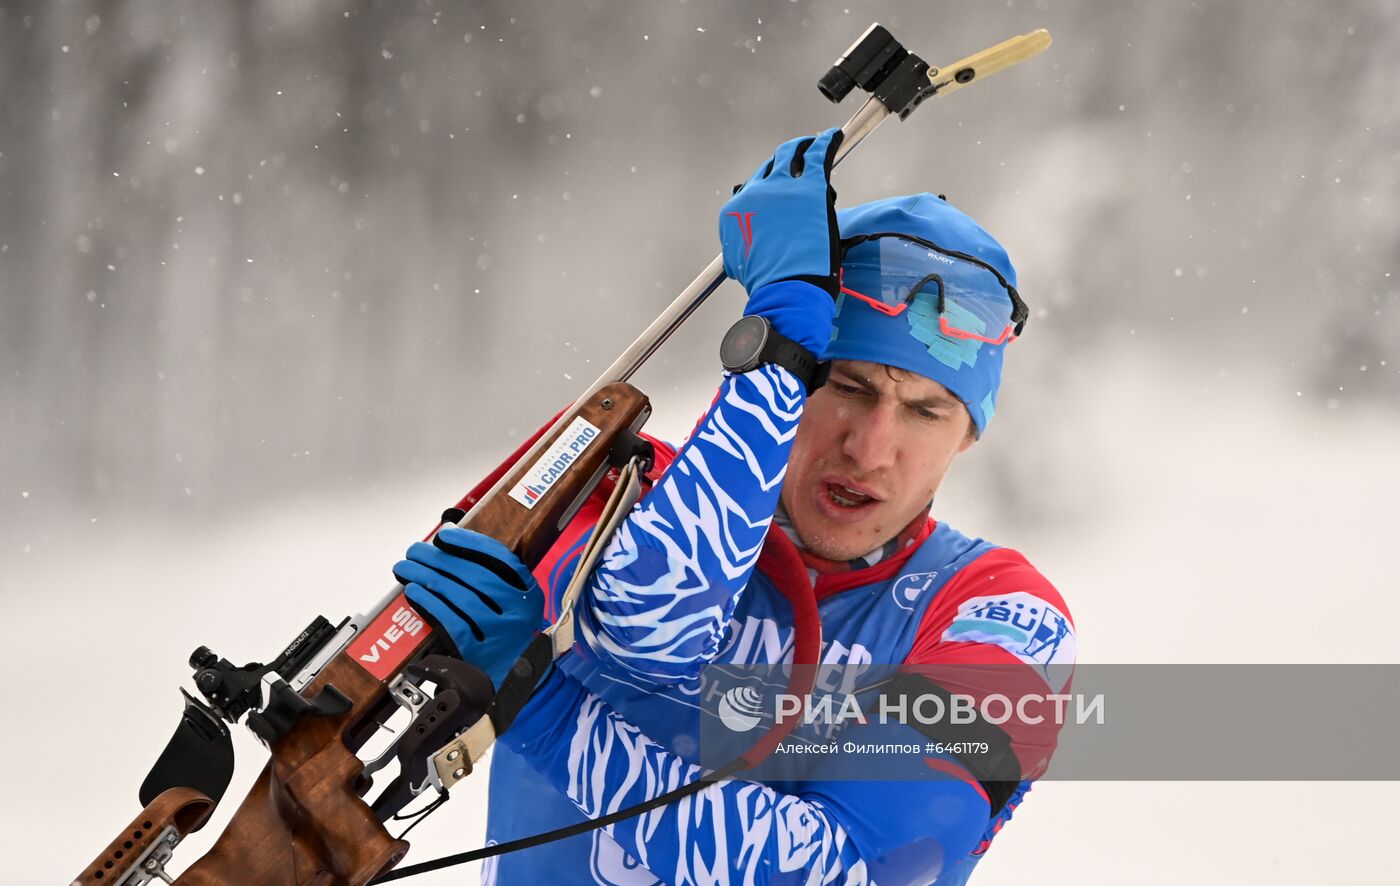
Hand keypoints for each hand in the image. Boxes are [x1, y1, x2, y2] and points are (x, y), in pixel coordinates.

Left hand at [393, 527, 544, 688]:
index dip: (470, 543)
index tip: (445, 535)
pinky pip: (451, 622)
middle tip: (415, 550)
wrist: (516, 682)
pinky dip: (430, 604)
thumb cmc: (508, 636)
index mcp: (529, 594)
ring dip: (428, 578)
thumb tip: (452, 540)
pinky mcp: (481, 654)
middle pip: (475, 576)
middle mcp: (520, 613)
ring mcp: (501, 635)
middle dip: (440, 559)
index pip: (501, 559)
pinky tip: (415, 592)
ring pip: (461, 598)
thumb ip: (491, 577)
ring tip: (407, 568)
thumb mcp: (513, 605)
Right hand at [719, 128, 843, 298]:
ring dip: (802, 146)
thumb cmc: (769, 283)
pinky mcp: (810, 187)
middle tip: (795, 157)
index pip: (752, 189)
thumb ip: (743, 248)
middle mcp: (755, 194)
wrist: (785, 289)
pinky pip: (818, 154)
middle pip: (769, 167)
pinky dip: (826, 142)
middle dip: (783, 161)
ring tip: (812, 143)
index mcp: (737, 211)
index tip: (777, 185)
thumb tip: (747, 250)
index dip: (768, 186)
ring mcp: (782, 188)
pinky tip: (832, 137)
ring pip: (791, 154)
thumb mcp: (742, 264)